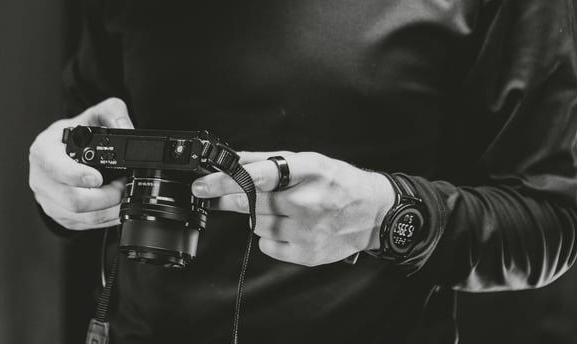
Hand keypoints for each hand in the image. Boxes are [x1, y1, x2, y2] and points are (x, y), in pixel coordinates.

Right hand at [29, 98, 133, 229]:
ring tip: (124, 194)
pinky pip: (87, 225)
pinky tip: (116, 205)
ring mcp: (49, 201)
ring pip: (84, 217)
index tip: (97, 178)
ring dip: (111, 209)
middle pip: (73, 200)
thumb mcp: (93, 115)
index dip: (76, 175)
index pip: (54, 168)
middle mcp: (42, 178)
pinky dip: (108, 218)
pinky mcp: (61, 216)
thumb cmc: (77, 135)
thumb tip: (126, 129)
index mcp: (44, 151)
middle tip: (123, 186)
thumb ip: (113, 113)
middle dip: (107, 197)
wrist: (65, 152)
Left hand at [192, 152, 394, 265]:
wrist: (373, 213)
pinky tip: (286, 226)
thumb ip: (269, 160)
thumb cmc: (340, 183)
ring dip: (255, 215)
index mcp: (309, 172)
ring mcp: (307, 231)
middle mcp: (308, 202)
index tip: (202, 185)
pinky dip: (268, 236)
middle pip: (251, 203)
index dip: (225, 180)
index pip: (258, 177)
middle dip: (228, 198)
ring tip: (277, 207)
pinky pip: (267, 245)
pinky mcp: (306, 253)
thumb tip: (234, 159)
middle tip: (212, 194)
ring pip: (256, 224)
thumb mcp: (310, 161)